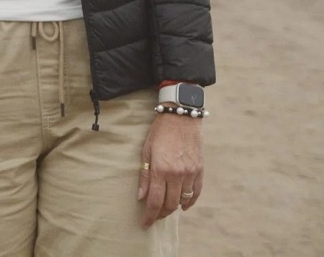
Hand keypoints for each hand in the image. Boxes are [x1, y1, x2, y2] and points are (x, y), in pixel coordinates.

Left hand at [137, 111, 204, 226]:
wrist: (181, 118)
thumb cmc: (159, 133)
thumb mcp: (146, 151)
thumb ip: (144, 175)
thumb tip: (141, 196)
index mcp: (160, 170)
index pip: (154, 201)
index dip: (149, 216)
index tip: (144, 224)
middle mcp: (176, 174)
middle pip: (169, 204)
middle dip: (160, 214)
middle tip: (153, 217)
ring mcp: (190, 173)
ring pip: (183, 201)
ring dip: (173, 208)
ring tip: (165, 210)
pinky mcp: (200, 171)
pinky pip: (196, 193)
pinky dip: (190, 202)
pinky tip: (183, 206)